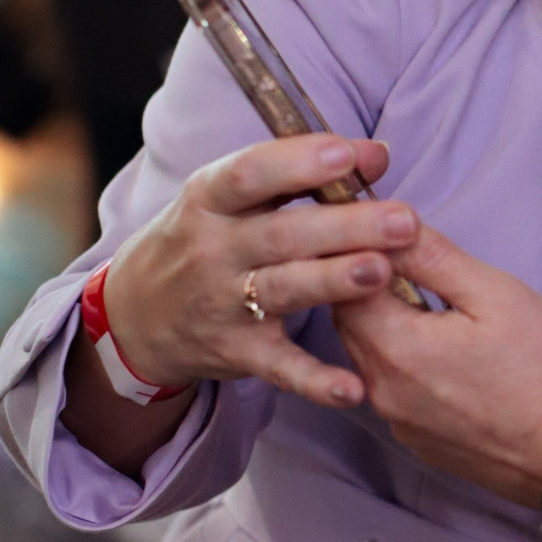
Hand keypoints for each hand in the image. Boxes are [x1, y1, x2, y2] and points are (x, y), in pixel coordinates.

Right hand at [100, 133, 415, 412]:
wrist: (136, 313)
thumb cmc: (205, 239)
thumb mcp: (232, 198)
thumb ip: (300, 174)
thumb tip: (376, 155)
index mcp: (209, 199)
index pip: (250, 174)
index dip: (298, 162)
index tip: (348, 153)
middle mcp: (213, 249)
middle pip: (281, 234)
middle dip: (345, 226)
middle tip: (404, 220)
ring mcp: (222, 303)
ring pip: (283, 290)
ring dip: (333, 282)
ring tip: (382, 272)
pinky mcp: (236, 352)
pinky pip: (279, 367)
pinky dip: (314, 381)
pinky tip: (353, 388)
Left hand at [337, 224, 541, 503]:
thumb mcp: (497, 295)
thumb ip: (434, 257)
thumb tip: (392, 226)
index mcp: (395, 349)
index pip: (345, 285)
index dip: (364, 252)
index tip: (392, 234)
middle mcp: (382, 391)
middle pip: (351, 322)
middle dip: (372, 286)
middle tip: (415, 261)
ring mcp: (399, 422)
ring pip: (372, 356)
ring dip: (391, 324)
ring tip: (438, 305)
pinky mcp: (419, 441)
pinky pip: (395, 389)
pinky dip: (409, 362)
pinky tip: (451, 353)